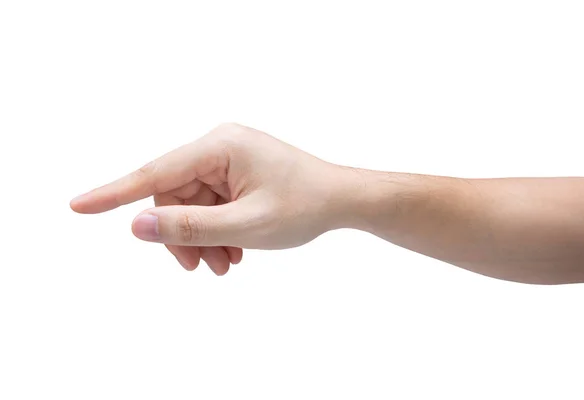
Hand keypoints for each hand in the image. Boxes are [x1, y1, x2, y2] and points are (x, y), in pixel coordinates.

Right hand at [70, 123, 346, 274]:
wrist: (343, 201)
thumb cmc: (304, 205)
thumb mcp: (246, 224)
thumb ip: (190, 227)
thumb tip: (138, 226)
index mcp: (219, 146)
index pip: (155, 172)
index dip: (114, 193)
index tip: (78, 206)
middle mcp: (219, 147)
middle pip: (174, 196)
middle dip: (183, 235)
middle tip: (202, 268)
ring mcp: (228, 160)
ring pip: (192, 205)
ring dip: (201, 238)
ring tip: (225, 264)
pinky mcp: (236, 174)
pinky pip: (210, 205)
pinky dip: (216, 230)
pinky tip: (234, 251)